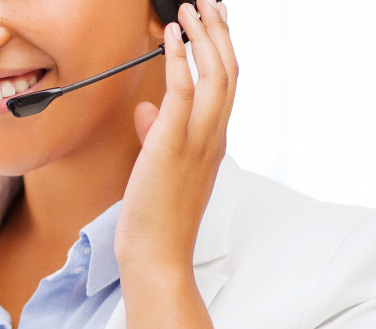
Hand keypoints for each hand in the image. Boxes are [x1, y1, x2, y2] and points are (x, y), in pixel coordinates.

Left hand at [115, 0, 236, 274]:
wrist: (156, 256)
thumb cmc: (155, 222)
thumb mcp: (157, 171)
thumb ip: (155, 136)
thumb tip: (146, 110)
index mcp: (213, 144)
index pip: (226, 88)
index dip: (222, 51)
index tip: (213, 26)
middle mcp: (213, 138)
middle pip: (228, 71)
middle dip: (218, 32)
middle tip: (207, 4)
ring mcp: (197, 140)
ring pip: (214, 73)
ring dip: (203, 36)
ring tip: (191, 9)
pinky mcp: (173, 144)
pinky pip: (181, 89)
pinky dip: (178, 58)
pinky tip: (170, 36)